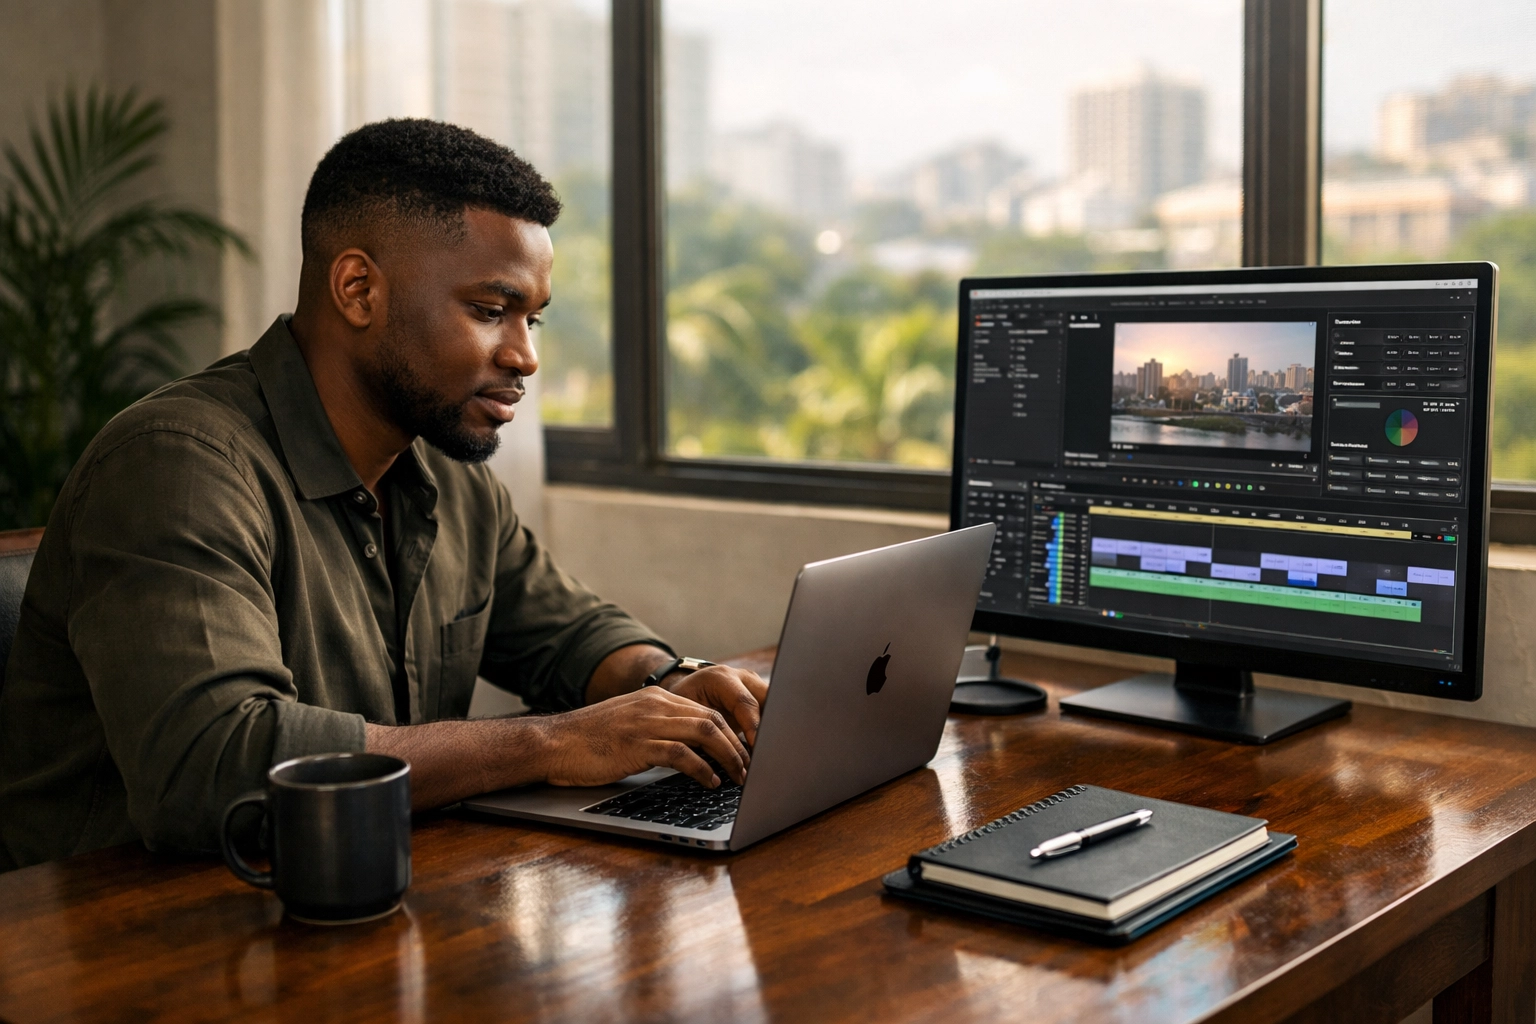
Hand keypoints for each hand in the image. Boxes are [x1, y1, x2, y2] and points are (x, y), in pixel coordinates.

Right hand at [538, 686, 749, 788]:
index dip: (731, 732)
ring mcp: (646, 723)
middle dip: (737, 745)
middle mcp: (655, 705)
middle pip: (712, 719)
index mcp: (655, 698)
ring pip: (704, 732)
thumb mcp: (630, 724)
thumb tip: (691, 751)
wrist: (554, 743)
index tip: (744, 752)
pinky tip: (710, 782)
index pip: (707, 710)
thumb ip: (658, 728)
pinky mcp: (637, 745)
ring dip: (728, 756)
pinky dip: (702, 769)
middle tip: (750, 768)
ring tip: (738, 777)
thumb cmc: (590, 741)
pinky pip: (681, 754)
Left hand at [663, 664, 769, 746]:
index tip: (756, 748)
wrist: (687, 689)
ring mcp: (753, 684)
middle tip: (766, 753)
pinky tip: (764, 748)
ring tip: (765, 753)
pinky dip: (768, 729)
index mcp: (721, 679)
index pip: (745, 702)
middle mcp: (741, 677)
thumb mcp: (688, 714)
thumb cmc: (683, 703)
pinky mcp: (759, 694)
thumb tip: (720, 757)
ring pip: (773, 705)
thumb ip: (705, 730)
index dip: (753, 727)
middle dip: (769, 727)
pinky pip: (770, 711)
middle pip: (767, 700)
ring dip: (770, 728)